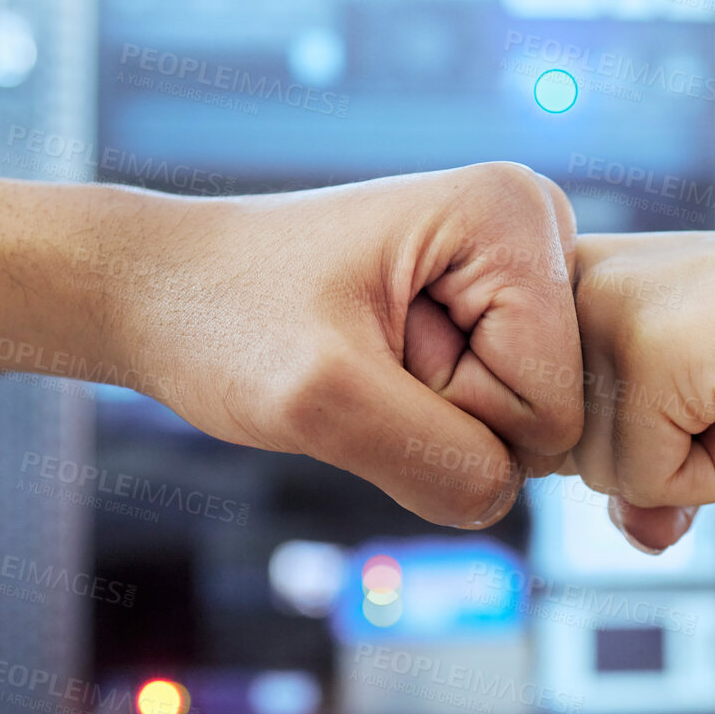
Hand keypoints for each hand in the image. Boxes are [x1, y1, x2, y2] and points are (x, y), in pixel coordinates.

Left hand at [114, 163, 582, 526]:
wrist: (163, 290)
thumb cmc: (223, 318)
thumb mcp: (320, 400)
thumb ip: (436, 462)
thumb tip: (503, 497)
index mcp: (517, 216)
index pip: (551, 403)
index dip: (452, 407)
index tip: (373, 346)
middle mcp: (537, 232)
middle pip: (548, 415)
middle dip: (447, 412)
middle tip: (364, 354)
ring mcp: (515, 276)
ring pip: (519, 427)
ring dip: (430, 416)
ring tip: (364, 354)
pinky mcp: (490, 314)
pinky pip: (492, 421)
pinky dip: (424, 414)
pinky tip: (376, 361)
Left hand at [568, 229, 714, 550]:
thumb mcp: (699, 417)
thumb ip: (635, 470)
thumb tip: (633, 533)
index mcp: (574, 276)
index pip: (541, 424)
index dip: (628, 442)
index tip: (702, 386)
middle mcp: (576, 280)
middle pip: (564, 456)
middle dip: (661, 454)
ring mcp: (609, 309)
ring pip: (603, 477)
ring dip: (692, 463)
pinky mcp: (651, 352)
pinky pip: (651, 484)